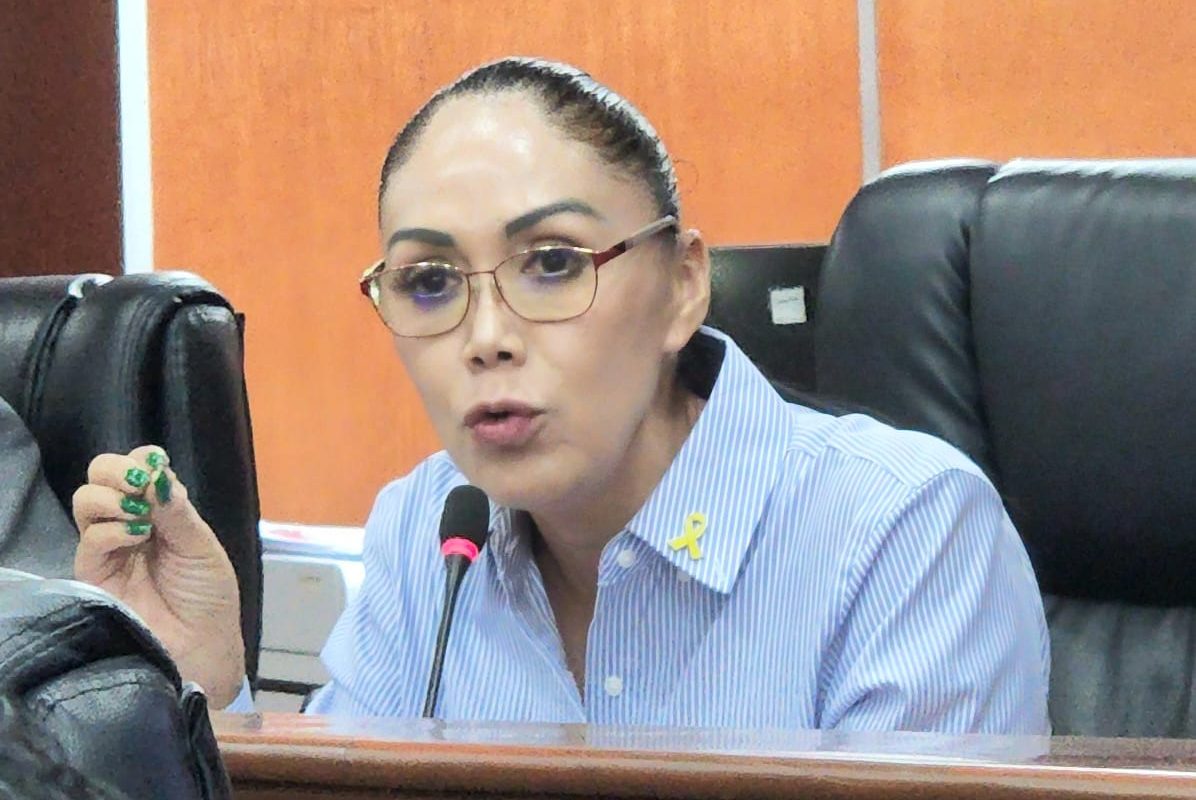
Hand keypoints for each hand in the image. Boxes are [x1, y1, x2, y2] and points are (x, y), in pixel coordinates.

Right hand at [73, 445, 244, 707]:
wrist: (201, 647)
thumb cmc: (208, 597)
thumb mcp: (201, 545)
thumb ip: (175, 509)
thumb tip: (154, 470)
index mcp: (160, 511)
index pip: (137, 466)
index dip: (142, 460)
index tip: (157, 467)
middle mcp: (130, 522)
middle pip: (100, 476)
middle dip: (116, 470)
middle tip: (140, 486)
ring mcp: (108, 548)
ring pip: (85, 500)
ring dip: (112, 497)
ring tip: (142, 518)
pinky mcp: (93, 575)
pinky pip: (89, 539)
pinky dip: (112, 529)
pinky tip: (137, 538)